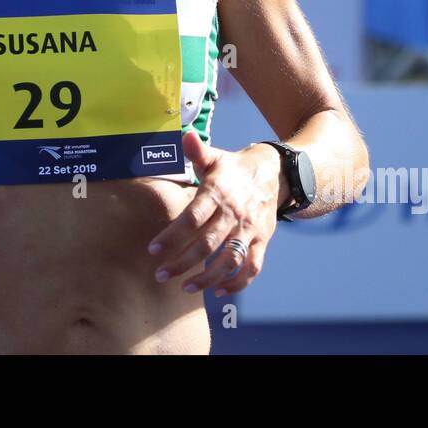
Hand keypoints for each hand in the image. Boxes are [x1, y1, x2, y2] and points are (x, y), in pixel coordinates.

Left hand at [146, 132, 280, 298]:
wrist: (274, 173)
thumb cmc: (232, 168)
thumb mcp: (215, 157)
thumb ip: (197, 151)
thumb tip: (185, 135)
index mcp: (218, 193)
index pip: (192, 218)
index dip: (172, 236)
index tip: (153, 250)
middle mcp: (235, 213)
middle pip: (207, 244)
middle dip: (182, 262)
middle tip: (160, 275)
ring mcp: (251, 229)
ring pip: (229, 260)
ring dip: (207, 278)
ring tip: (185, 288)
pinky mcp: (263, 241)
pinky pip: (252, 268)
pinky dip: (237, 283)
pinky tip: (218, 292)